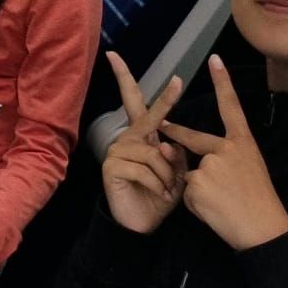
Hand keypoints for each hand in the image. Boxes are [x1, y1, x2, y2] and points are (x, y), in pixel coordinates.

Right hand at [100, 51, 187, 234]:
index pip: (140, 104)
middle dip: (143, 89)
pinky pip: (144, 168)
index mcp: (143, 137)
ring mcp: (117, 151)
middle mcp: (127, 139)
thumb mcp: (176, 173)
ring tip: (168, 189)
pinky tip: (158, 193)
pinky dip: (158, 183)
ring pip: (153, 152)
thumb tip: (166, 143)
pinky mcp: (112, 167)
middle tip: (152, 69)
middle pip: (141, 113)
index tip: (133, 62)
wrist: (142, 224)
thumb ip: (175, 153)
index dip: (138, 83)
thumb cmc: (160, 196)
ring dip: (167, 173)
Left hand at [160, 56, 287, 251]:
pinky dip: (195, 204)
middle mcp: (225, 149)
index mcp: (243, 143)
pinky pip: (186, 193)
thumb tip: (185, 158)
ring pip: (189, 175)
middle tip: (162, 124)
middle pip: (192, 139)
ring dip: (197, 190)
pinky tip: (214, 211)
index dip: (223, 82)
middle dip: (176, 135)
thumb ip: (219, 160)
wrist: (263, 229)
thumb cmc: (258, 202)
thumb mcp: (247, 171)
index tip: (215, 60)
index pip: (231, 107)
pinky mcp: (196, 184)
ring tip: (222, 204)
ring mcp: (209, 165)